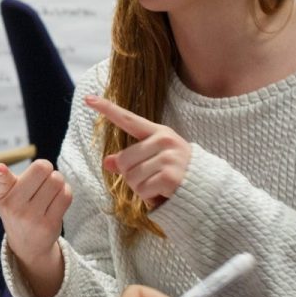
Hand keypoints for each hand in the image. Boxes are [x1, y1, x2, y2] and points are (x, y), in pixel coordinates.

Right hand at [0, 135, 71, 296]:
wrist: (26, 242)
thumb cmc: (10, 202)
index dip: (0, 172)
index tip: (0, 169)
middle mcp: (13, 205)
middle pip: (42, 167)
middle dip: (45, 169)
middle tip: (38, 181)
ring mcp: (31, 217)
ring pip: (57, 180)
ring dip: (56, 181)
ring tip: (45, 192)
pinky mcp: (49, 225)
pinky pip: (66, 194)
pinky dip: (64, 193)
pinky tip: (54, 201)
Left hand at [84, 95, 190, 209]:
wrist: (207, 190)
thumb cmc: (178, 174)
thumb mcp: (156, 160)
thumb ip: (131, 159)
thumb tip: (107, 162)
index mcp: (159, 132)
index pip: (129, 119)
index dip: (107, 109)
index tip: (88, 98)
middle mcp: (164, 141)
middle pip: (124, 160)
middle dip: (131, 176)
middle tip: (151, 180)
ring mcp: (168, 158)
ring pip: (131, 177)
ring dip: (140, 189)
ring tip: (159, 187)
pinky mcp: (170, 176)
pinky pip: (142, 190)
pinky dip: (148, 198)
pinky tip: (163, 194)